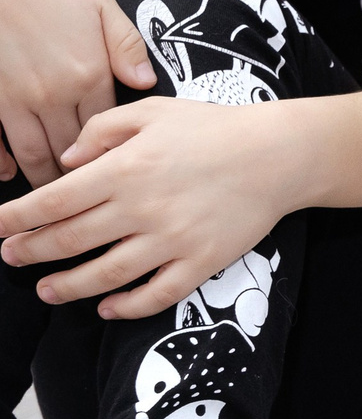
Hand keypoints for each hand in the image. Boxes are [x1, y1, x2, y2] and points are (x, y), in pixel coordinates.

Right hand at [0, 0, 157, 186]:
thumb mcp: (101, 6)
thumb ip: (125, 48)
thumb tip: (146, 83)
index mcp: (89, 74)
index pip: (107, 129)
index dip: (114, 155)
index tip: (125, 178)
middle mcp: (54, 94)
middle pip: (72, 150)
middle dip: (83, 180)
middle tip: (94, 203)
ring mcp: (16, 98)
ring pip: (34, 152)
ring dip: (45, 179)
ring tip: (54, 202)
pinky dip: (0, 160)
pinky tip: (7, 173)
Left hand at [0, 98, 300, 318]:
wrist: (279, 155)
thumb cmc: (214, 129)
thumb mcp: (153, 110)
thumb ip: (102, 130)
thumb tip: (67, 161)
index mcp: (124, 170)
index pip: (53, 201)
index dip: (16, 218)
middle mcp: (141, 209)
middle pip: (69, 240)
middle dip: (31, 251)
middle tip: (10, 256)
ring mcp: (171, 241)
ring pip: (104, 275)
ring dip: (67, 286)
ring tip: (46, 289)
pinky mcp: (200, 262)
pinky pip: (155, 295)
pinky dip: (126, 307)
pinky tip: (107, 308)